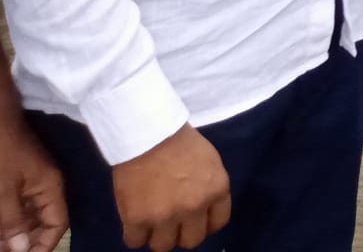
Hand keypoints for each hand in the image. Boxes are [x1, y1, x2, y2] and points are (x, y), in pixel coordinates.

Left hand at [0, 116, 66, 251]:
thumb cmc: (2, 151)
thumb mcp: (4, 190)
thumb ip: (13, 221)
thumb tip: (21, 248)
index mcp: (50, 188)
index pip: (57, 224)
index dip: (43, 246)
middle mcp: (44, 186)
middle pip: (42, 222)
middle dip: (26, 241)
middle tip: (7, 250)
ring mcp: (29, 180)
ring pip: (27, 214)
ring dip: (14, 231)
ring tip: (2, 242)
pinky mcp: (15, 177)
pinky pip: (16, 204)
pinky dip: (7, 219)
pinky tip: (0, 227)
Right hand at [111, 125, 228, 251]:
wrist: (148, 132)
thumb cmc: (180, 141)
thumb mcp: (210, 161)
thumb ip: (209, 188)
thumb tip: (203, 209)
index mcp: (217, 190)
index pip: (217, 223)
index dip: (204, 224)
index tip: (194, 220)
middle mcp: (195, 207)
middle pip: (192, 241)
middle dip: (182, 232)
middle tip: (171, 222)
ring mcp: (166, 216)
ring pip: (163, 246)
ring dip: (157, 235)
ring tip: (151, 221)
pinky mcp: (137, 219)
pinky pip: (134, 241)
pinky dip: (134, 234)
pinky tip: (134, 219)